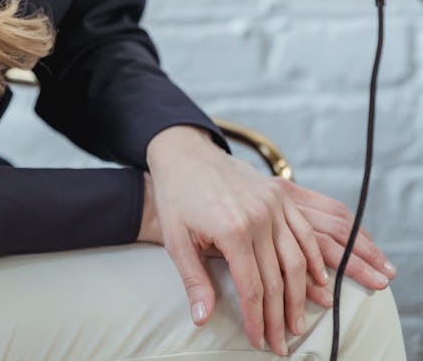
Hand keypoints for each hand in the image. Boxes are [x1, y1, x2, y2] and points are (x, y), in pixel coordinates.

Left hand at [137, 126, 394, 356]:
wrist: (185, 152)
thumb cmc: (177, 195)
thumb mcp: (176, 239)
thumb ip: (194, 280)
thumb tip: (203, 319)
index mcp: (232, 229)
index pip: (252, 288)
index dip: (257, 320)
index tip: (258, 341)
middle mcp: (258, 217)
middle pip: (277, 280)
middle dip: (279, 318)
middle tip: (282, 345)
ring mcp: (272, 204)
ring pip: (297, 259)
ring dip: (301, 296)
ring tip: (297, 323)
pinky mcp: (279, 194)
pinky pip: (304, 232)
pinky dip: (314, 259)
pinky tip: (318, 282)